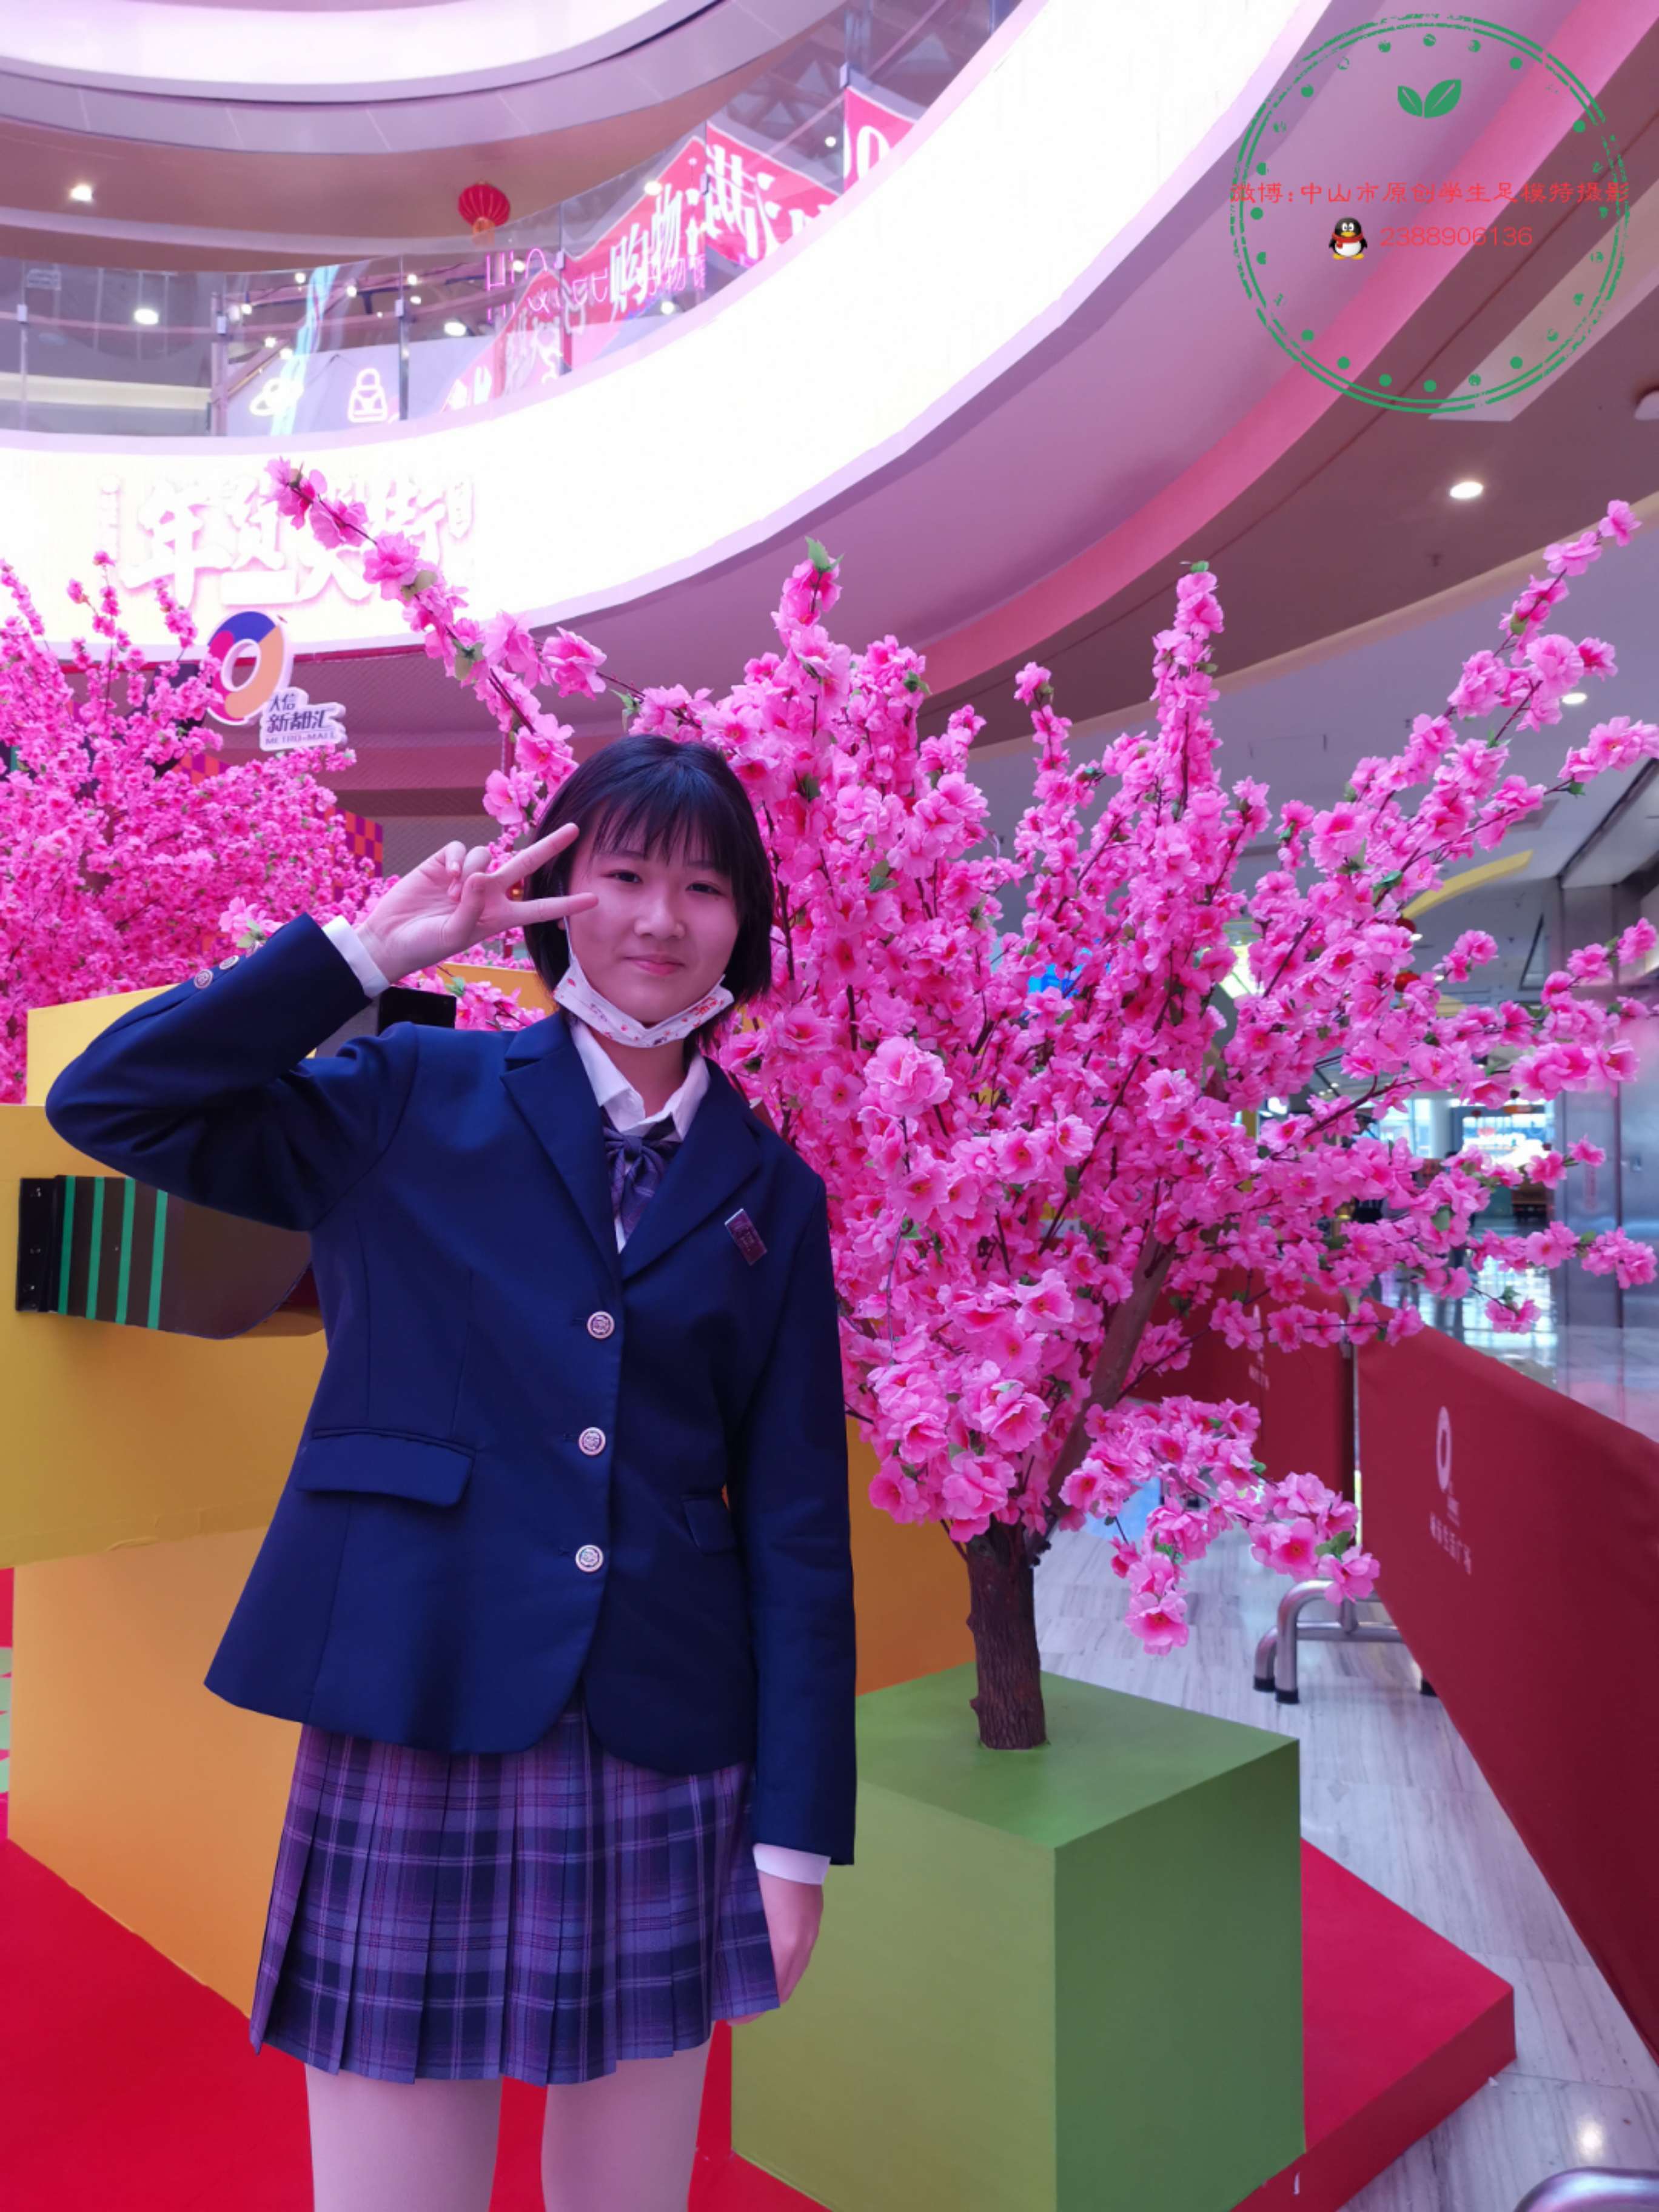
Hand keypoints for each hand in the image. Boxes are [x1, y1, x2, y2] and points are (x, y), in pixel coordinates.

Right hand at [353, 823, 598, 984]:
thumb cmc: (425, 944)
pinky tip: (445, 874)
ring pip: (487, 855)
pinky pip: (462, 848)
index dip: (566, 905)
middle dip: (550, 846)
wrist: (390, 937)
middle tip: (575, 829)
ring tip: (450, 896)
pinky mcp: (446, 861)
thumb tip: (481, 875)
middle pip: (526, 865)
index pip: (540, 909)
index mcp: (499, 917)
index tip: (594, 900)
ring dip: (471, 871)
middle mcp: (489, 892)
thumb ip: (472, 907)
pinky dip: (456, 859)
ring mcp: (468, 875)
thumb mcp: (455, 934)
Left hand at [728, 1870, 823, 2021]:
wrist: (790, 1837)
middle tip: (738, 2003)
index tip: (730, 2018)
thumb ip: (737, 1940)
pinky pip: (802, 1951)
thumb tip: (721, 1965)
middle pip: (787, 1985)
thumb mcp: (743, 1908)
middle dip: (765, 1999)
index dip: (752, 2010)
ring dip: (778, 1981)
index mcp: (786, 1944)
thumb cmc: (759, 1871)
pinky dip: (788, 1962)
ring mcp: (812, 1927)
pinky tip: (771, 1954)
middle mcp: (804, 1941)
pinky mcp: (814, 1914)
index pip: (773, 1992)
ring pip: (796, 1968)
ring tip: (752, 1980)